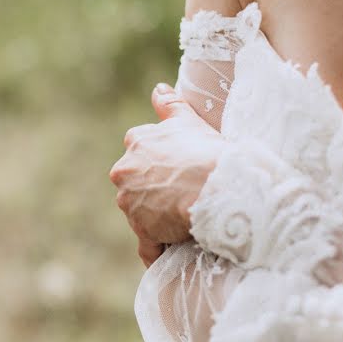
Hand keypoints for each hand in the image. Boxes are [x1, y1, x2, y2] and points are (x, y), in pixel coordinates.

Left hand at [110, 83, 223, 260]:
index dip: (158, 164)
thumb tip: (157, 89)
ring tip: (186, 225)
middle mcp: (125, 172)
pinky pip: (148, 246)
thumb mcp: (190, 121)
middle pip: (136, 187)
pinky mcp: (142, 229)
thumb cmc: (207, 150)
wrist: (217, 185)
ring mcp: (130, 203)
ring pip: (141, 215)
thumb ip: (170, 106)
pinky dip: (158, 250)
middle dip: (154, 194)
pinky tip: (173, 252)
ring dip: (158, 221)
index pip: (138, 153)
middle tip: (184, 198)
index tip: (176, 171)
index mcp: (136, 144)